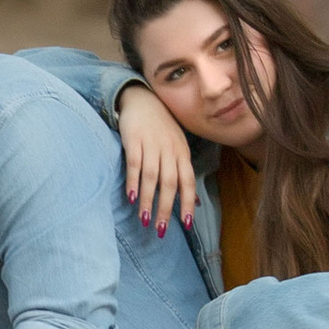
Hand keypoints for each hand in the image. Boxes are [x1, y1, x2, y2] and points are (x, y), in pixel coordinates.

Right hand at [118, 83, 199, 234]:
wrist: (143, 99)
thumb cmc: (162, 128)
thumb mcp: (178, 148)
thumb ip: (184, 174)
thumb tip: (196, 202)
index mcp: (182, 153)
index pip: (188, 181)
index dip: (187, 202)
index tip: (185, 224)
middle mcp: (169, 150)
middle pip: (169, 183)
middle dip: (165, 208)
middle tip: (160, 230)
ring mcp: (152, 144)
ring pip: (151, 177)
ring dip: (148, 200)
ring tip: (144, 220)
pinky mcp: (133, 140)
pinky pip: (134, 164)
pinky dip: (133, 181)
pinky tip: (132, 197)